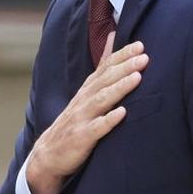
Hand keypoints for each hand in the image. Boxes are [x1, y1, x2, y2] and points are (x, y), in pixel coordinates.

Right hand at [25, 36, 147, 193]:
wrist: (49, 154)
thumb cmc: (75, 121)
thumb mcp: (86, 93)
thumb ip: (102, 68)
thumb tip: (113, 38)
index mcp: (87, 90)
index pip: (104, 68)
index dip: (121, 56)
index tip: (139, 45)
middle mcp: (84, 100)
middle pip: (105, 80)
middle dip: (124, 67)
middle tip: (143, 57)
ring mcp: (82, 119)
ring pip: (101, 100)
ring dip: (119, 88)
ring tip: (137, 78)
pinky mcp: (82, 138)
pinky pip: (97, 128)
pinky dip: (109, 120)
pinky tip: (123, 113)